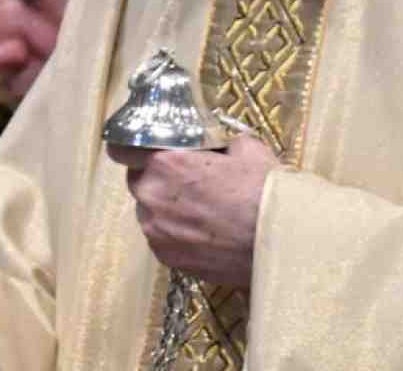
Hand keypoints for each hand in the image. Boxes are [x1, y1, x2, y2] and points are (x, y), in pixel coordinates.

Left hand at [107, 136, 278, 288]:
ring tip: (199, 210)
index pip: (123, 151)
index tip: (148, 151)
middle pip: (138, 181)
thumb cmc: (263, 191)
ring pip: (149, 212)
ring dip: (165, 207)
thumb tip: (218, 148)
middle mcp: (152, 197)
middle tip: (186, 179)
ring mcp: (157, 232)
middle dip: (157, 178)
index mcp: (166, 163)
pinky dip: (175, 232)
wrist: (279, 242)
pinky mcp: (168, 259)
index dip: (136, 149)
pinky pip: (161, 238)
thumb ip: (220, 144)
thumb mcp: (247, 149)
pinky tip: (203, 231)